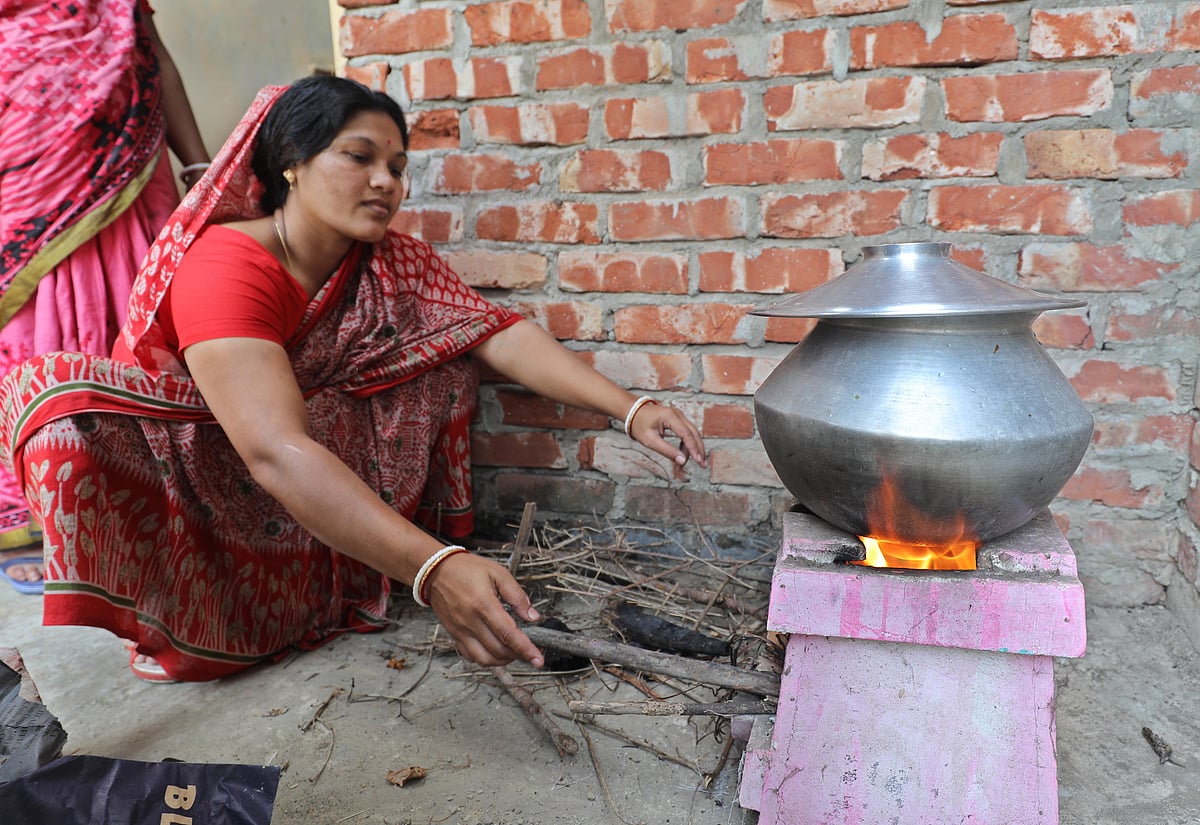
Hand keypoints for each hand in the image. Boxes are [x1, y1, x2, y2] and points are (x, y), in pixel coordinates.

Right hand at [424, 552, 543, 667]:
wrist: (436, 571)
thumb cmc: (467, 569)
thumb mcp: (498, 573)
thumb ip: (517, 596)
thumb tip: (532, 616)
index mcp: (483, 604)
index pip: (508, 634)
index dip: (526, 649)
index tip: (538, 659)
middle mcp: (470, 621)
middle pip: (498, 650)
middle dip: (518, 655)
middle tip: (528, 650)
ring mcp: (460, 631)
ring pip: (484, 659)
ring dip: (502, 660)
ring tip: (513, 651)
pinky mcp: (454, 635)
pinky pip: (471, 656)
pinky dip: (486, 659)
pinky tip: (494, 649)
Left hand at [629, 402, 707, 468]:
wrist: (633, 412)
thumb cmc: (639, 425)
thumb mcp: (650, 441)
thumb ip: (666, 451)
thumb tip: (682, 461)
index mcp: (670, 417)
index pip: (686, 434)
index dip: (693, 448)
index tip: (698, 461)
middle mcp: (677, 414)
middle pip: (694, 433)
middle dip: (699, 449)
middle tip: (703, 464)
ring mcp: (679, 416)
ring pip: (692, 433)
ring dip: (694, 447)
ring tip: (697, 462)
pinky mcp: (678, 420)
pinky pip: (687, 432)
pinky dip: (688, 444)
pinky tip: (687, 455)